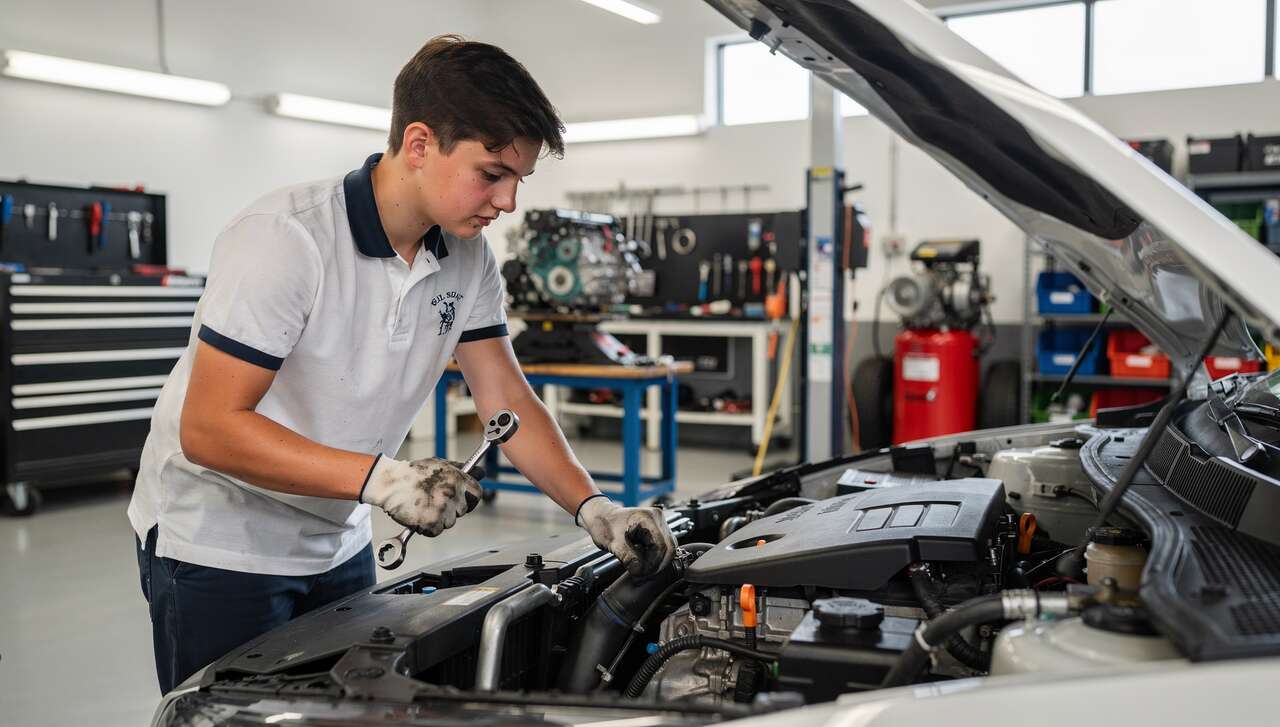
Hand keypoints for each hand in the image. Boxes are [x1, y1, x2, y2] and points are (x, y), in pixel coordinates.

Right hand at [360, 456, 481, 536]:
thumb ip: (461, 469)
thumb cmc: (413, 473)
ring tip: (424, 506)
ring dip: (439, 519)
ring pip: (450, 522)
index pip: (477, 493)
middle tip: (436, 503)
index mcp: (458, 479)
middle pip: (463, 510)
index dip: (471, 498)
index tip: (464, 500)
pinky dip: (427, 528)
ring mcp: (443, 509)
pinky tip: (418, 515)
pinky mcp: (432, 523)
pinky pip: (436, 531)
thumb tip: (480, 472)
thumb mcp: (440, 464)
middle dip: (452, 509)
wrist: (390, 482)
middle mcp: (453, 494)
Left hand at [577, 496, 675, 576]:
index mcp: (648, 517)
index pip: (662, 546)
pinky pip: (663, 546)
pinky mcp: (657, 529)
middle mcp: (657, 518)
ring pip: (668, 548)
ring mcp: (659, 523)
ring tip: (643, 569)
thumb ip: (628, 557)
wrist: (600, 516)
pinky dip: (655, 557)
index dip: (654, 563)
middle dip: (657, 564)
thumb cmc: (604, 523)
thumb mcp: (613, 543)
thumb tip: (640, 571)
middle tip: (644, 575)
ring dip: (657, 562)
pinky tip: (644, 562)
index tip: (642, 573)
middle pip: (670, 547)